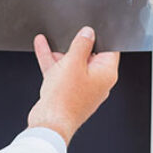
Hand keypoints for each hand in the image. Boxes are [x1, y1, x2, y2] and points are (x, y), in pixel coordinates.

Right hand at [27, 27, 120, 144]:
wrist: (49, 123)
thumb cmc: (65, 99)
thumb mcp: (73, 62)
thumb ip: (81, 44)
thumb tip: (88, 33)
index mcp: (106, 74)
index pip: (110, 49)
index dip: (100, 37)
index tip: (90, 30)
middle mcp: (97, 82)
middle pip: (90, 56)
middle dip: (77, 45)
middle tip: (70, 35)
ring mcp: (82, 88)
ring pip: (73, 64)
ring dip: (62, 53)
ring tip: (53, 40)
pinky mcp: (68, 92)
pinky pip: (61, 72)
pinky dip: (53, 61)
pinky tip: (42, 47)